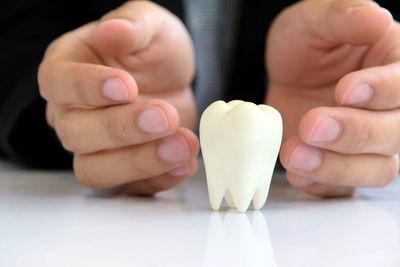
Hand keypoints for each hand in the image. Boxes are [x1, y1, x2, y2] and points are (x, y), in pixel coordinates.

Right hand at [38, 1, 198, 194]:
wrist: (172, 79)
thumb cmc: (151, 50)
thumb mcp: (149, 25)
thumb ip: (132, 25)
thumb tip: (111, 31)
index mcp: (68, 71)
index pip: (58, 83)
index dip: (87, 87)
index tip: (127, 86)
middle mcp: (73, 115)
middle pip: (77, 133)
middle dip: (122, 128)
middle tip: (164, 116)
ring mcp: (97, 148)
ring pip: (96, 170)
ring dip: (140, 162)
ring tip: (182, 145)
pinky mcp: (126, 170)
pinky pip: (132, 188)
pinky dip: (160, 180)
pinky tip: (186, 163)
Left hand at [266, 0, 399, 196]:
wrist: (284, 73)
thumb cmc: (306, 43)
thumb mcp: (315, 19)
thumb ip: (342, 16)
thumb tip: (376, 19)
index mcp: (393, 67)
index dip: (382, 90)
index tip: (345, 90)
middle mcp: (388, 110)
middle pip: (395, 134)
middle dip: (354, 133)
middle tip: (312, 125)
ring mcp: (367, 144)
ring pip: (376, 169)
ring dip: (336, 167)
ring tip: (294, 154)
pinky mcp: (340, 164)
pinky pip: (342, 188)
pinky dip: (321, 186)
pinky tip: (297, 174)